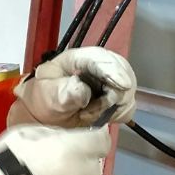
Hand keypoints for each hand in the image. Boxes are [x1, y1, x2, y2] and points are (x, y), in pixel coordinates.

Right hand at [0, 125, 110, 174]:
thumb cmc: (9, 159)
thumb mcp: (27, 133)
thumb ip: (52, 136)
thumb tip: (63, 139)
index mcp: (75, 151)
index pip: (103, 142)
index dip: (96, 139)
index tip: (89, 137)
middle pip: (92, 169)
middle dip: (80, 165)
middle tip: (58, 163)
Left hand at [9, 47, 136, 128]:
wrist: (49, 114)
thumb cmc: (46, 99)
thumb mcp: (47, 95)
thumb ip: (63, 92)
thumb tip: (81, 89)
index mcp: (78, 58)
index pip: (99, 58)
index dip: (112, 70)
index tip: (122, 85)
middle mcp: (99, 65)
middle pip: (121, 71)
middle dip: (113, 93)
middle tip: (91, 111)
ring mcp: (111, 79)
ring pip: (127, 90)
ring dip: (113, 106)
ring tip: (89, 114)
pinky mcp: (117, 96)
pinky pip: (128, 105)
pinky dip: (118, 113)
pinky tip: (102, 116)